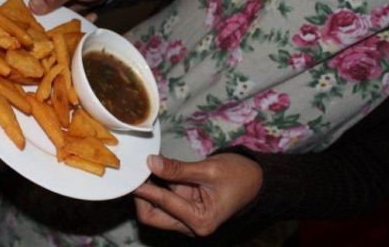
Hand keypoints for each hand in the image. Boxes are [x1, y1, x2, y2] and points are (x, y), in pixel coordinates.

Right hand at [6, 0, 120, 14]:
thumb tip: (34, 7)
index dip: (12, 4)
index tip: (15, 23)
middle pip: (29, 5)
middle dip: (37, 18)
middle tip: (47, 31)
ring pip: (43, 14)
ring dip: (55, 21)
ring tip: (73, 22)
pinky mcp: (60, 4)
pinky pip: (58, 16)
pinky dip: (69, 19)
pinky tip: (90, 14)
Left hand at [133, 153, 262, 236]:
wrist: (257, 179)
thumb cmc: (238, 175)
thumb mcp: (208, 169)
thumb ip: (178, 169)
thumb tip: (151, 162)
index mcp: (200, 220)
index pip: (163, 204)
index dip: (145, 188)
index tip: (131, 175)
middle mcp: (191, 225)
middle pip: (153, 216)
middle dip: (142, 196)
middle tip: (135, 172)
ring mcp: (187, 218)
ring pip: (156, 209)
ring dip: (149, 189)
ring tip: (143, 166)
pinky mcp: (186, 209)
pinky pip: (166, 199)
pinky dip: (159, 185)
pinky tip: (154, 168)